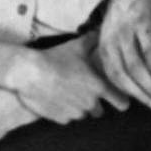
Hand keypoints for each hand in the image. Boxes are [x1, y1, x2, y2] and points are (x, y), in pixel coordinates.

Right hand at [7, 36, 128, 123]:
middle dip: (94, 104)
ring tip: (66, 93)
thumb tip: (101, 31)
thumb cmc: (55, 58)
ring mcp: (75, 113)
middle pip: (100, 111)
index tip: (120, 101)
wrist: (29, 73)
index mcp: (99, 87)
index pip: (121, 102)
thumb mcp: (76, 46)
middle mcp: (90, 103)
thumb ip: (93, 40)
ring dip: (78, 107)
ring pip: (82, 114)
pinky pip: (67, 117)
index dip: (122, 101)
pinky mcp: (61, 119)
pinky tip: (56, 98)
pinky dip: (64, 111)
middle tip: (83, 92)